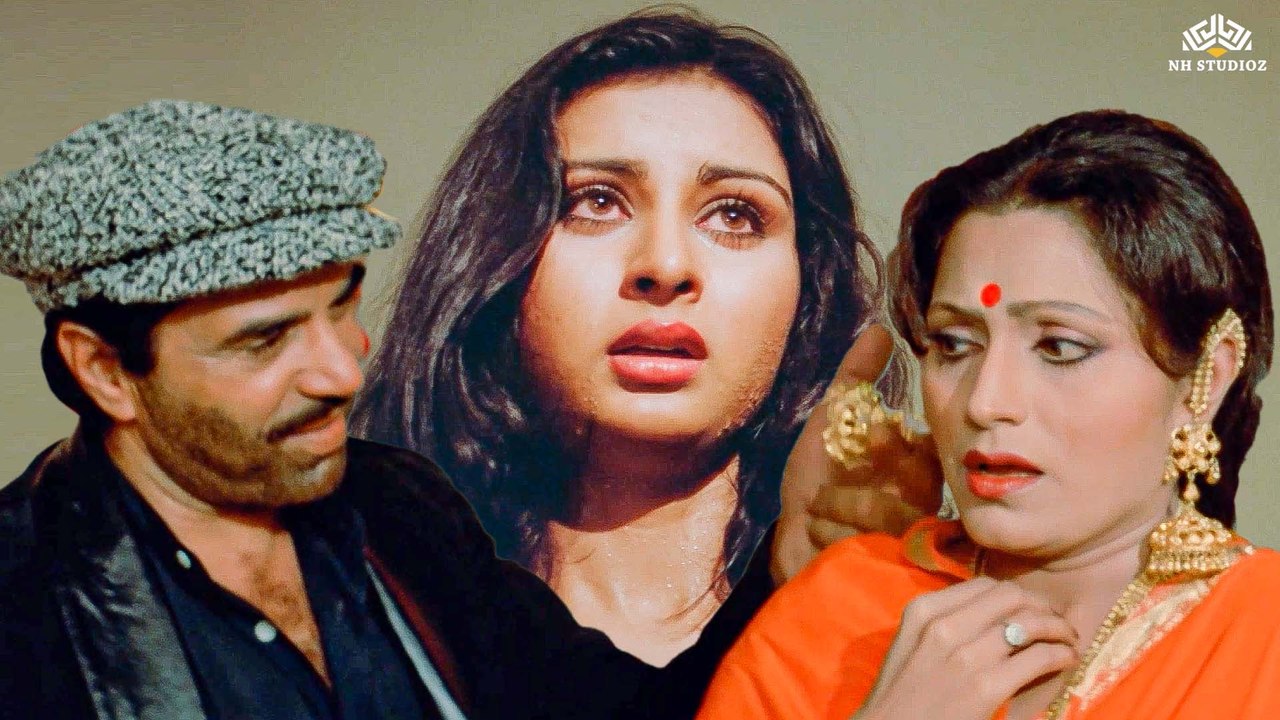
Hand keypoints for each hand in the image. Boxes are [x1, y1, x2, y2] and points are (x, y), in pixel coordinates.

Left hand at [771, 324, 942, 584]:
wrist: (792, 540)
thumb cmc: (819, 483)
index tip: (873, 430)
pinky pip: (866, 552)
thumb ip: (855, 379)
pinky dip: (830, 537)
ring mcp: (907, 545)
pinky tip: (816, 534)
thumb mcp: (831, 423)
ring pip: (890, 522)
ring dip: (840, 509)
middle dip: (866, 480)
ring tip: (817, 509)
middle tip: (832, 480)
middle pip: (915, 487)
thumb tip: (879, 328)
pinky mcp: (887, 577)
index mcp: (917, 471)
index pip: (930, 450)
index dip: (900, 442)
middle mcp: (921, 507)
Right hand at [854, 578, 1078, 719]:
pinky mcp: (986, 688)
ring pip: (1030, 623)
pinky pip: (1039, 657)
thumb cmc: (901, 694)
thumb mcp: (911, 643)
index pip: (984, 584)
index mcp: (923, 610)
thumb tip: (989, 613)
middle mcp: (943, 625)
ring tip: (1067, 639)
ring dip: (1058, 628)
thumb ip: (943, 622)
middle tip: (1054, 621)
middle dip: (1040, 605)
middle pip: (1011, 596)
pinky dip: (1060, 655)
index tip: (1028, 608)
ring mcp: (965, 657)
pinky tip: (1066, 659)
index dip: (1014, 594)